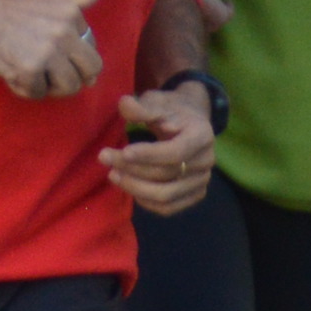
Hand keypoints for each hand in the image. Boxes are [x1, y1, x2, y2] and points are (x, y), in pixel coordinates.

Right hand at [0, 0, 108, 100]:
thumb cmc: (7, 4)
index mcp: (72, 14)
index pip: (92, 49)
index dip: (74, 58)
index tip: (56, 56)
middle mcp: (65, 31)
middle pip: (91, 71)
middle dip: (74, 78)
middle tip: (51, 76)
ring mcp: (48, 51)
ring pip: (69, 87)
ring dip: (51, 88)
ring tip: (32, 76)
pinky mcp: (28, 69)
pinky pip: (38, 93)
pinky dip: (25, 89)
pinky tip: (12, 75)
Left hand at [105, 88, 217, 214]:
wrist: (190, 122)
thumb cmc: (170, 111)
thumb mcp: (157, 102)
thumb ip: (142, 107)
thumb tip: (124, 105)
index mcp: (202, 136)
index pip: (175, 152)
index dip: (149, 155)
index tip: (123, 151)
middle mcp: (207, 161)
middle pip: (166, 174)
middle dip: (132, 168)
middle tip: (104, 157)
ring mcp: (202, 181)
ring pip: (165, 196)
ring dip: (134, 187)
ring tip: (112, 174)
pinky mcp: (194, 195)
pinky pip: (168, 208)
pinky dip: (145, 201)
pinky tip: (128, 186)